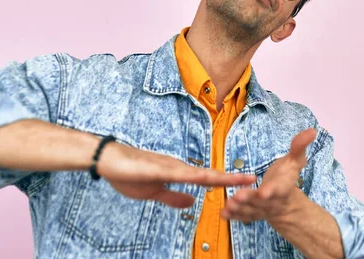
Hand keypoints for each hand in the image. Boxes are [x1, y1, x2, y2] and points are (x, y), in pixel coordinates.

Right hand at [96, 141, 256, 208]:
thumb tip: (192, 202)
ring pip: (201, 173)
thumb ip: (173, 197)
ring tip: (241, 178)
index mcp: (179, 173)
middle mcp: (179, 167)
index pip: (208, 179)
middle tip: (255, 179)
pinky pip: (180, 174)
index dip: (227, 182)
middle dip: (233, 178)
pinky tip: (207, 179)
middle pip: (210, 174)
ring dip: (221, 177)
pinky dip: (195, 177)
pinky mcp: (158, 169)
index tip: (246, 183)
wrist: (108, 160)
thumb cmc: (128, 173)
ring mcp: (170, 167)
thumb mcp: (154, 192)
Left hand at [220, 128, 316, 223]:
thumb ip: (299, 146)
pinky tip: (223, 214)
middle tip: (237, 197)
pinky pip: (243, 216)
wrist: (286, 201)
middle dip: (249, 199)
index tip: (263, 193)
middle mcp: (273, 201)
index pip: (278, 189)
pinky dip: (233, 216)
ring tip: (228, 204)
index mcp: (283, 187)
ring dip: (239, 208)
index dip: (271, 191)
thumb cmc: (287, 175)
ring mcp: (262, 209)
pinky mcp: (252, 214)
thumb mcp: (295, 160)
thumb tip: (312, 130)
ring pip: (250, 210)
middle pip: (261, 202)